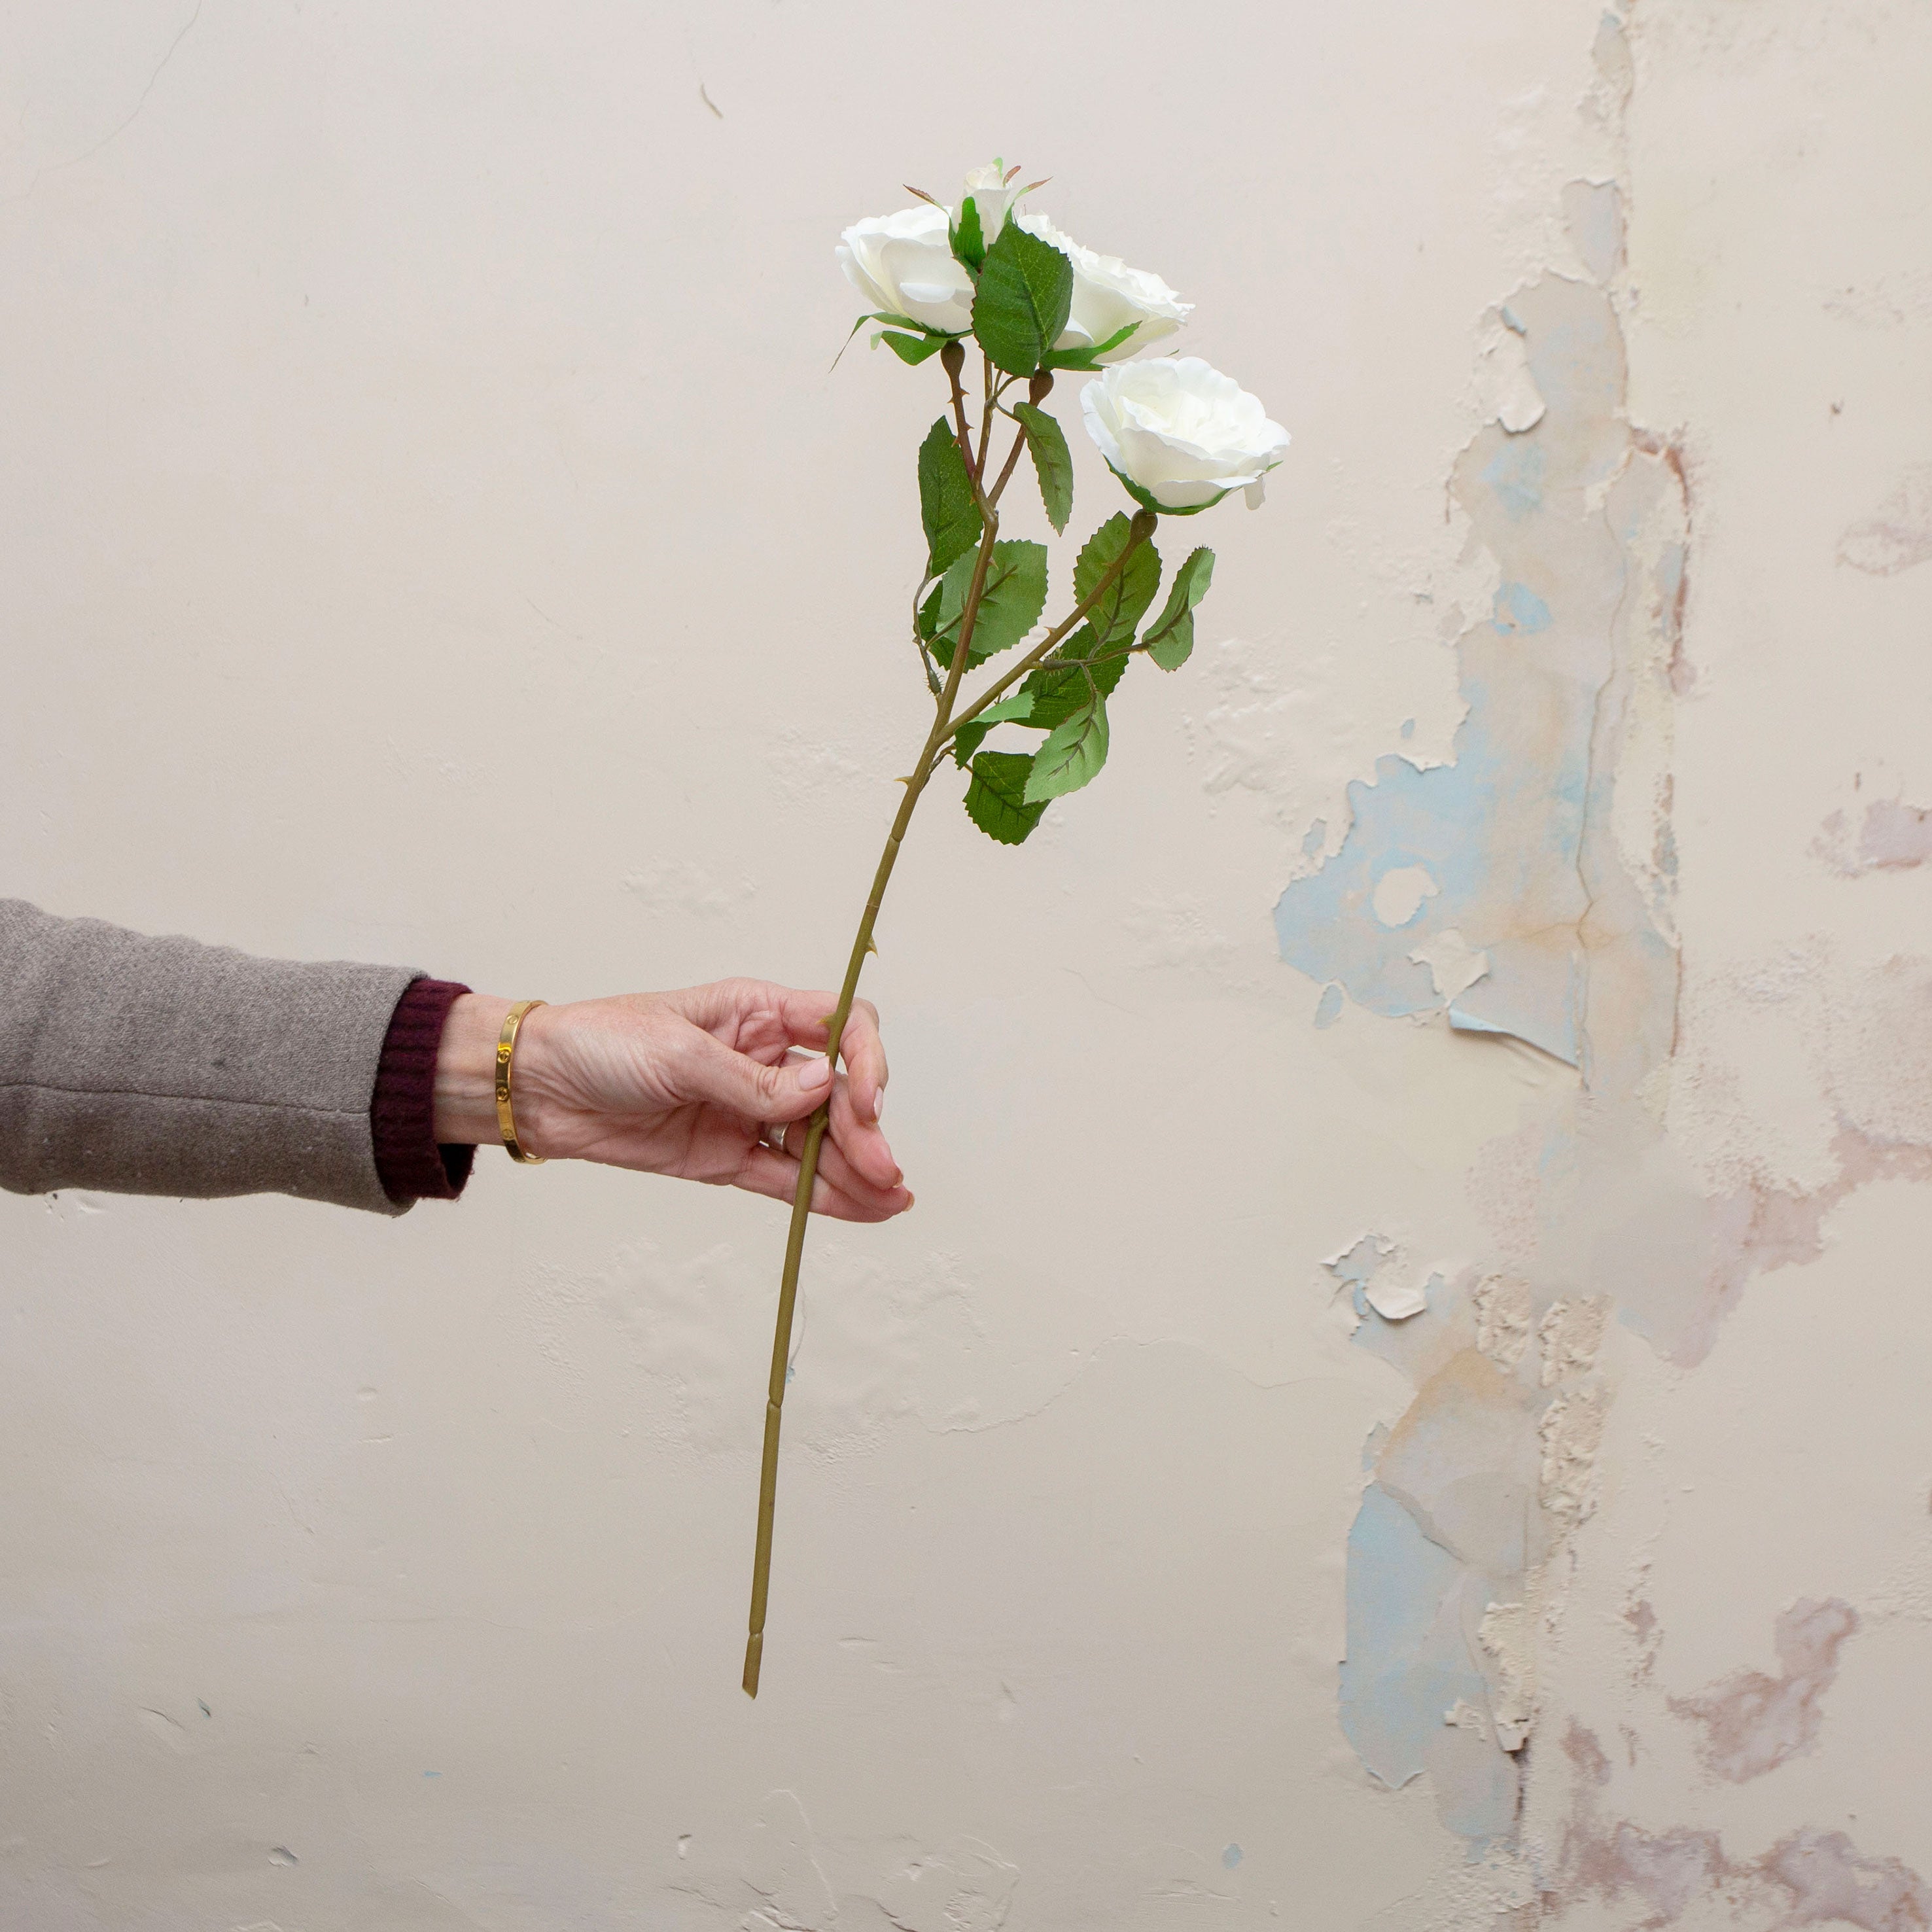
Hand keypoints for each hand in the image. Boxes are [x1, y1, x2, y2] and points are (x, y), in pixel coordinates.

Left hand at [433, 982, 908, 1221]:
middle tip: (882, 1166)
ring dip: (857, 1169)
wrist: (538, 1088)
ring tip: (892, 1198)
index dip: (863, 1061)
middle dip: (865, 1130)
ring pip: (819, 1142)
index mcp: (758, 1012)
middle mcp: (764, 1060)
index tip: (863, 1100)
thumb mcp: (677, 1053)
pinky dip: (826, 1196)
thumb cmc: (599, 1043)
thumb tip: (821, 1090)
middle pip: (837, 1094)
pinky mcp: (727, 1157)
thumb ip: (751, 1080)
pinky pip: (787, 1179)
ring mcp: (748, 1112)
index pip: (840, 1026)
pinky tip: (867, 1208)